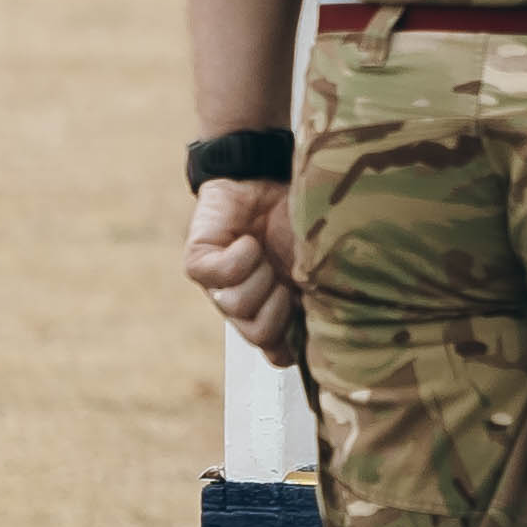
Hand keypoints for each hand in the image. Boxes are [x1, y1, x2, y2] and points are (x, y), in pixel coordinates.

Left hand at [183, 177, 301, 366]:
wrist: (269, 175)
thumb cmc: (302, 219)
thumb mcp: (319, 264)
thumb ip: (320, 300)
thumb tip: (328, 339)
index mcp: (273, 310)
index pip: (278, 351)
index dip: (293, 335)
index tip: (304, 305)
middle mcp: (244, 306)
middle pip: (260, 333)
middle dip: (279, 303)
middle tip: (286, 274)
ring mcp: (217, 288)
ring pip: (237, 305)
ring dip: (260, 275)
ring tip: (265, 250)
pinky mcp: (198, 264)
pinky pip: (222, 275)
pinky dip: (242, 256)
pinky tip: (248, 240)